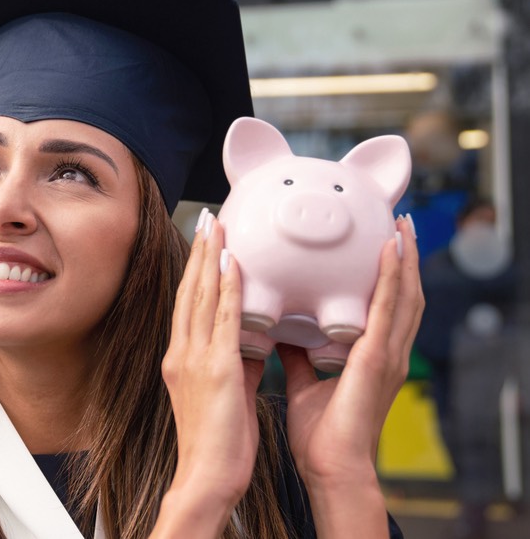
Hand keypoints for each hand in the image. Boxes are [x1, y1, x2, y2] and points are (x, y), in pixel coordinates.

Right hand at [159, 211, 263, 528]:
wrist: (206, 477)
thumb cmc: (218, 445)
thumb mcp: (226, 395)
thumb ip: (235, 365)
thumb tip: (250, 345)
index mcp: (181, 359)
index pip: (188, 305)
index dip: (195, 271)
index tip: (204, 243)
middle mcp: (182, 352)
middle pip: (189, 292)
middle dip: (198, 254)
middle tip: (207, 219)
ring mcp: (195, 359)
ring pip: (202, 297)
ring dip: (210, 258)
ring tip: (217, 227)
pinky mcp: (217, 368)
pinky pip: (224, 319)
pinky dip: (227, 288)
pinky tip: (233, 264)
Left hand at [278, 216, 421, 501]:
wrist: (331, 465)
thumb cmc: (322, 433)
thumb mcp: (307, 380)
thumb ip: (300, 354)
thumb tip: (282, 330)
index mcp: (372, 356)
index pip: (386, 305)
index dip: (389, 274)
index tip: (384, 242)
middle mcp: (387, 352)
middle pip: (403, 294)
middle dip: (404, 258)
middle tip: (399, 221)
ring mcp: (387, 355)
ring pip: (404, 295)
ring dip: (405, 258)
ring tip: (402, 225)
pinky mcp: (378, 359)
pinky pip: (388, 310)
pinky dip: (393, 278)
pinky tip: (391, 252)